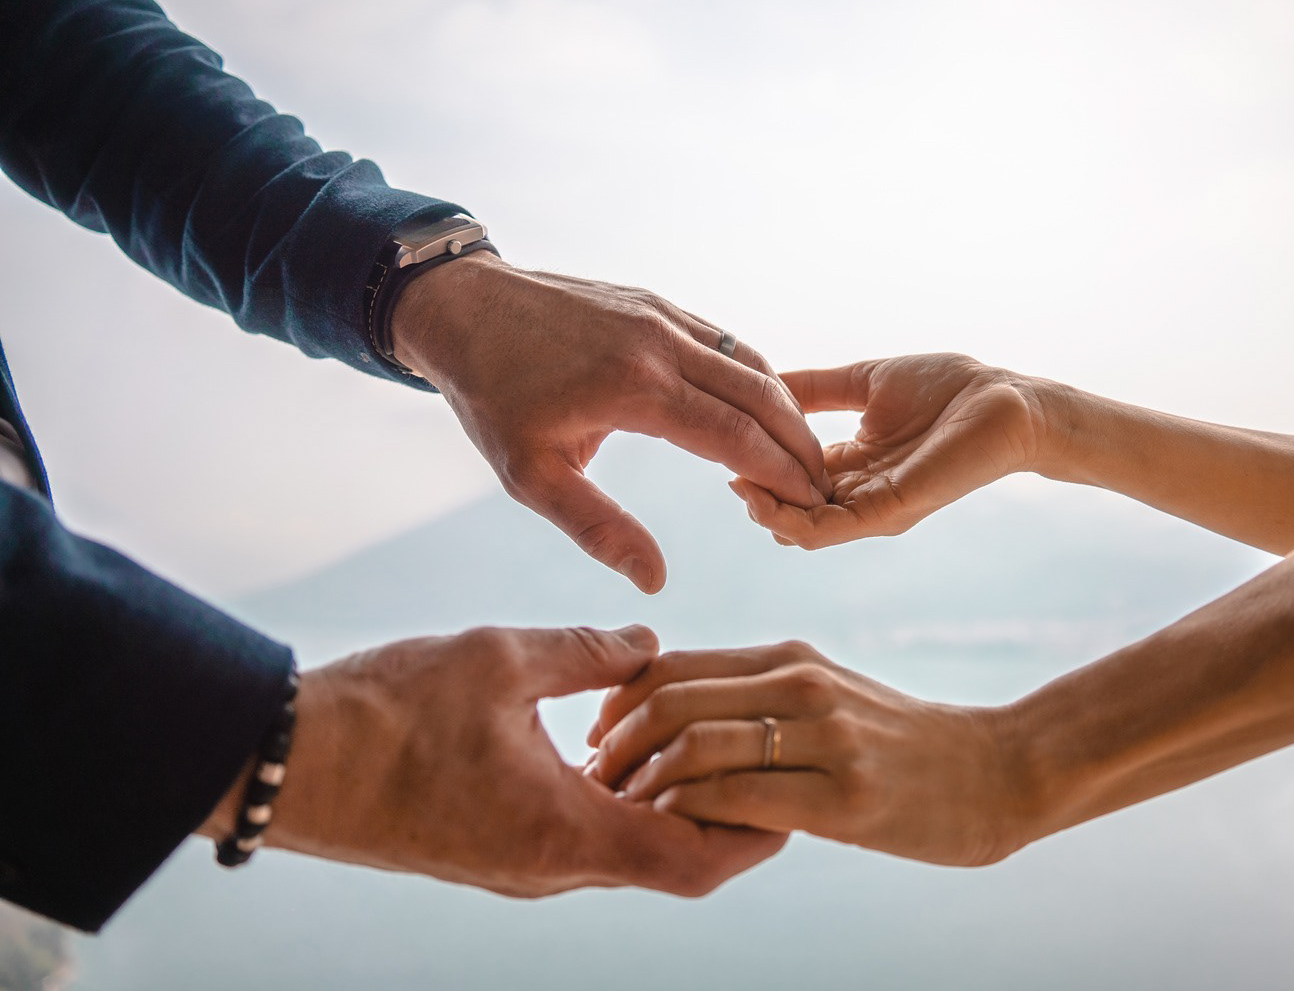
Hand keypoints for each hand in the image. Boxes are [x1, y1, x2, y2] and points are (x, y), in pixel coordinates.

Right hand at [204, 625, 785, 897]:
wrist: (287, 762)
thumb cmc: (388, 710)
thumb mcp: (502, 660)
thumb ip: (590, 652)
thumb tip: (650, 641)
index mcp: (564, 832)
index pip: (693, 862)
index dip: (754, 835)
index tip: (791, 797)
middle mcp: (549, 866)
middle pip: (669, 863)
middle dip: (721, 816)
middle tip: (758, 760)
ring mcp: (518, 864)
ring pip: (625, 849)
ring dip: (666, 803)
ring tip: (700, 742)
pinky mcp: (492, 848)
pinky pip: (580, 836)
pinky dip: (617, 799)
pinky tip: (621, 744)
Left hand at [391, 251, 831, 592]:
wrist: (462, 308)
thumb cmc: (491, 398)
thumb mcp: (531, 476)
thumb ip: (598, 528)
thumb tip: (655, 581)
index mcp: (636, 387)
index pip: (734, 435)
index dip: (781, 471)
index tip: (813, 502)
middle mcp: (660, 342)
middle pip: (759, 394)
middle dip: (800, 442)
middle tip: (826, 482)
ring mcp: (661, 314)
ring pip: (747, 361)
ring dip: (784, 406)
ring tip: (804, 452)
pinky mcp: (654, 302)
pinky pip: (721, 339)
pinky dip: (753, 374)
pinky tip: (761, 406)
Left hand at [582, 640, 1028, 866]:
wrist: (996, 772)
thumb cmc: (900, 743)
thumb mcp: (829, 693)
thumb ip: (759, 694)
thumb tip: (672, 710)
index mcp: (789, 657)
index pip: (672, 664)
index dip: (617, 703)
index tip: (596, 741)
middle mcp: (802, 684)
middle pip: (670, 698)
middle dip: (615, 743)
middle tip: (596, 782)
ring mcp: (825, 738)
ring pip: (695, 744)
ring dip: (642, 783)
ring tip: (626, 813)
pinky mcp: (844, 798)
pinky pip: (738, 798)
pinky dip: (690, 814)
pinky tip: (676, 835)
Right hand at [728, 353, 1046, 548]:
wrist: (1005, 401)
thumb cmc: (949, 388)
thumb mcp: (864, 381)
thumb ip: (815, 388)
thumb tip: (764, 380)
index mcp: (851, 464)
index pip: (790, 476)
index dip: (756, 462)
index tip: (725, 440)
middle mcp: (857, 493)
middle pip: (789, 508)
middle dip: (752, 491)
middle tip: (725, 468)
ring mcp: (871, 508)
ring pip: (801, 528)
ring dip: (764, 511)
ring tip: (737, 483)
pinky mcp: (888, 511)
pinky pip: (827, 530)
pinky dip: (790, 520)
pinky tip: (763, 495)